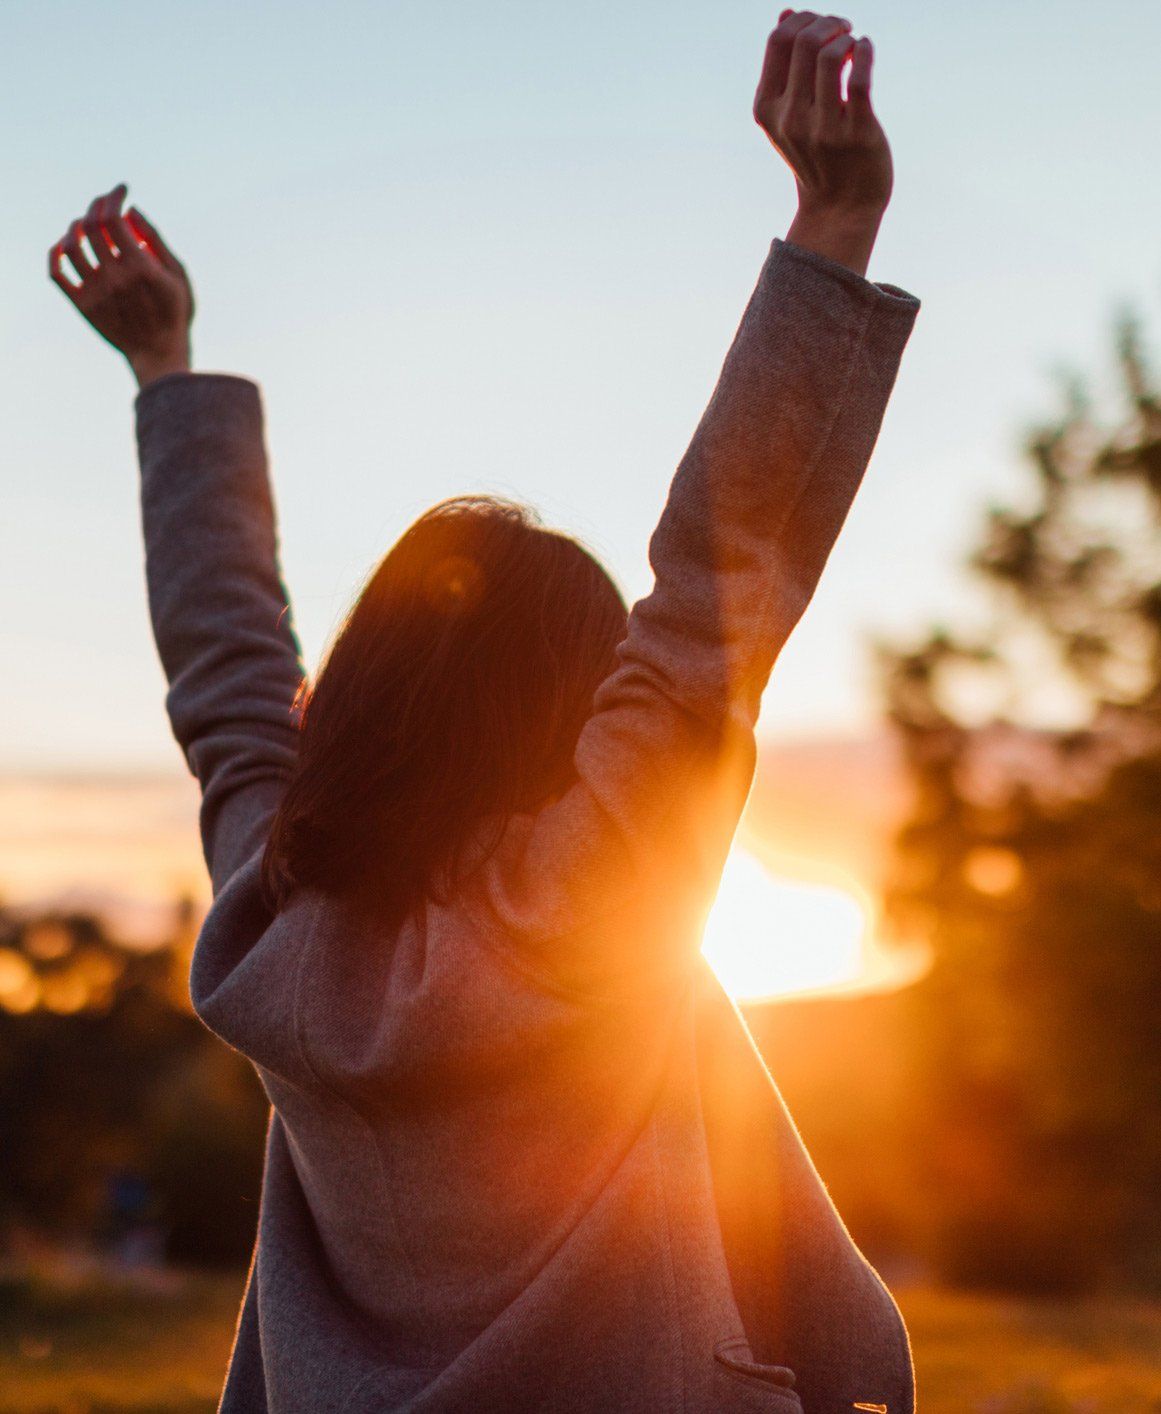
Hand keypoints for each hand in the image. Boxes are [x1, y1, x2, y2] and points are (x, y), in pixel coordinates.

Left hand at [49, 185, 194, 388]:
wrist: (159, 354)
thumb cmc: (174, 313)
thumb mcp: (178, 276)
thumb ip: (156, 241)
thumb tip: (131, 211)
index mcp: (139, 267)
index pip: (113, 217)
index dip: (113, 197)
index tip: (121, 190)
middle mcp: (114, 277)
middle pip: (90, 226)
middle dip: (96, 205)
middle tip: (105, 202)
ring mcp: (95, 292)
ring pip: (70, 245)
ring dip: (75, 226)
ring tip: (86, 224)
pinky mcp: (82, 305)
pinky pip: (57, 272)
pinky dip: (55, 253)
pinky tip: (64, 245)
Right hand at [753, 11, 893, 275]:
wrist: (840, 207)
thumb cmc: (817, 154)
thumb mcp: (789, 113)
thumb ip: (785, 66)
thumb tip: (787, 13)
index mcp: (768, 110)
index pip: (778, 41)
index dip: (803, 19)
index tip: (822, 26)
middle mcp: (792, 119)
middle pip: (805, 41)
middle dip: (828, 22)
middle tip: (843, 29)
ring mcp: (824, 128)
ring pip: (832, 55)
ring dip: (847, 35)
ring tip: (854, 43)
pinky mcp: (857, 133)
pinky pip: (862, 77)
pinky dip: (866, 50)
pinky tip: (866, 49)